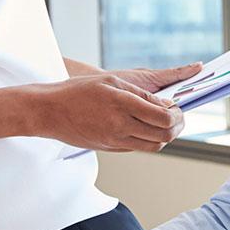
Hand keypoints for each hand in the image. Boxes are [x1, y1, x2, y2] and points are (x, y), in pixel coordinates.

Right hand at [30, 67, 195, 151]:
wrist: (50, 111)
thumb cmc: (78, 91)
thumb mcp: (111, 81)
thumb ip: (140, 94)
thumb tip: (165, 104)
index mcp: (122, 104)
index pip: (163, 116)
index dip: (176, 113)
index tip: (177, 106)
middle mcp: (121, 126)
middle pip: (164, 134)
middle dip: (177, 125)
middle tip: (179, 116)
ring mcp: (115, 140)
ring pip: (154, 145)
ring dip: (166, 135)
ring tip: (165, 123)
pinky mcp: (110, 148)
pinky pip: (139, 148)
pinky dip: (149, 140)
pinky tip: (148, 128)